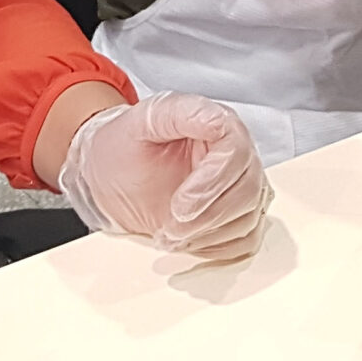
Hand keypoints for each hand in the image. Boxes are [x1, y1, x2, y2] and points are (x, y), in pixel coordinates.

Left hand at [59, 92, 270, 258]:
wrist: (113, 174)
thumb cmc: (124, 147)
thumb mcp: (141, 123)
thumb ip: (178, 113)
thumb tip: (217, 120)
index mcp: (219, 124)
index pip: (237, 152)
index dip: (212, 183)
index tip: (180, 205)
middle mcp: (235, 155)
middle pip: (248, 190)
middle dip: (207, 216)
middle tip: (171, 225)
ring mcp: (238, 187)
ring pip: (248, 217)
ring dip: (208, 234)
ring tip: (170, 233)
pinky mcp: (235, 216)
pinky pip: (246, 238)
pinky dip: (216, 247)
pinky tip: (188, 240)